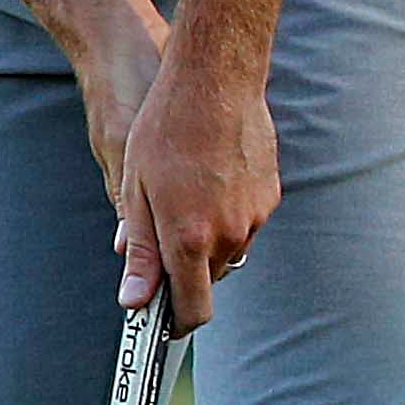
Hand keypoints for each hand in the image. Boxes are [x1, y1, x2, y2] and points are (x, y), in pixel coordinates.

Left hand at [111, 45, 280, 326]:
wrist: (215, 80)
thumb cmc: (164, 131)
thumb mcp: (136, 191)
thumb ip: (140, 250)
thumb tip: (135, 301)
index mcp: (189, 238)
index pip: (193, 309)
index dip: (177, 323)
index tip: (162, 320)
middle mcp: (228, 235)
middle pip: (208, 281)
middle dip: (185, 272)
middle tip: (159, 233)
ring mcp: (254, 216)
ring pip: (228, 252)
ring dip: (206, 242)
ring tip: (183, 196)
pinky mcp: (270, 196)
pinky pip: (245, 223)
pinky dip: (225, 215)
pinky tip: (208, 179)